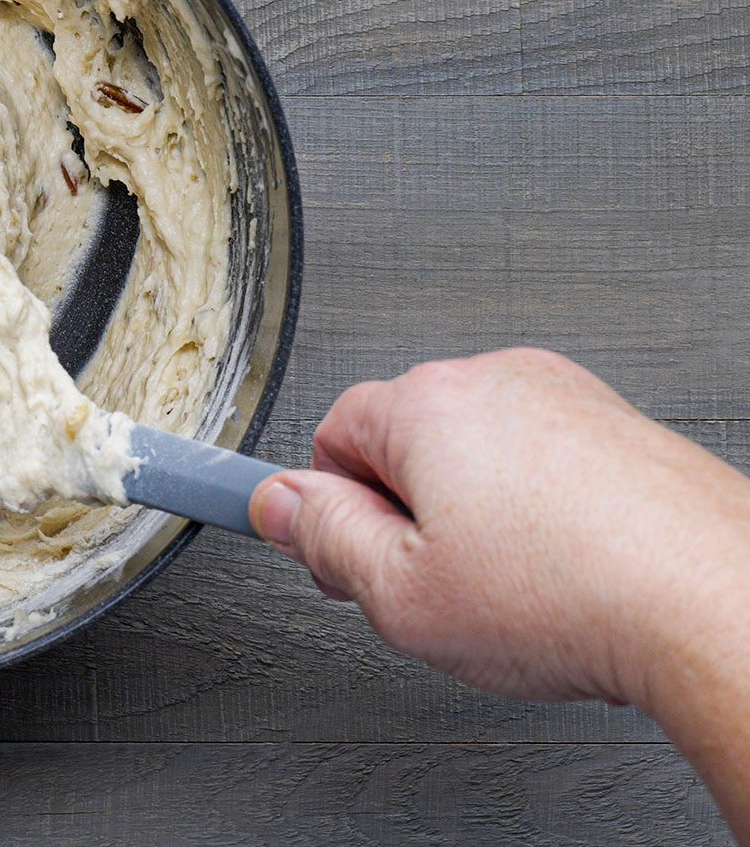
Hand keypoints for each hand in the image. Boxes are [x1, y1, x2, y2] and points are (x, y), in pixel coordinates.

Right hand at [247, 349, 749, 836]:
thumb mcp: (401, 596)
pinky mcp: (621, 427)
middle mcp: (498, 380)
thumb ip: (323, 541)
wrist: (718, 605)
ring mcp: (567, 397)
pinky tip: (562, 575)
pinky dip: (541, 514)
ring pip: (478, 455)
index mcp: (427, 404)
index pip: (329, 435)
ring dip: (475, 515)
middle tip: (429, 588)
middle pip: (406, 441)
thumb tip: (279, 504)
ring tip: (509, 589)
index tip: (332, 549)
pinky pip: (545, 464)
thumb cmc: (578, 597)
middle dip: (405, 514)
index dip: (328, 509)